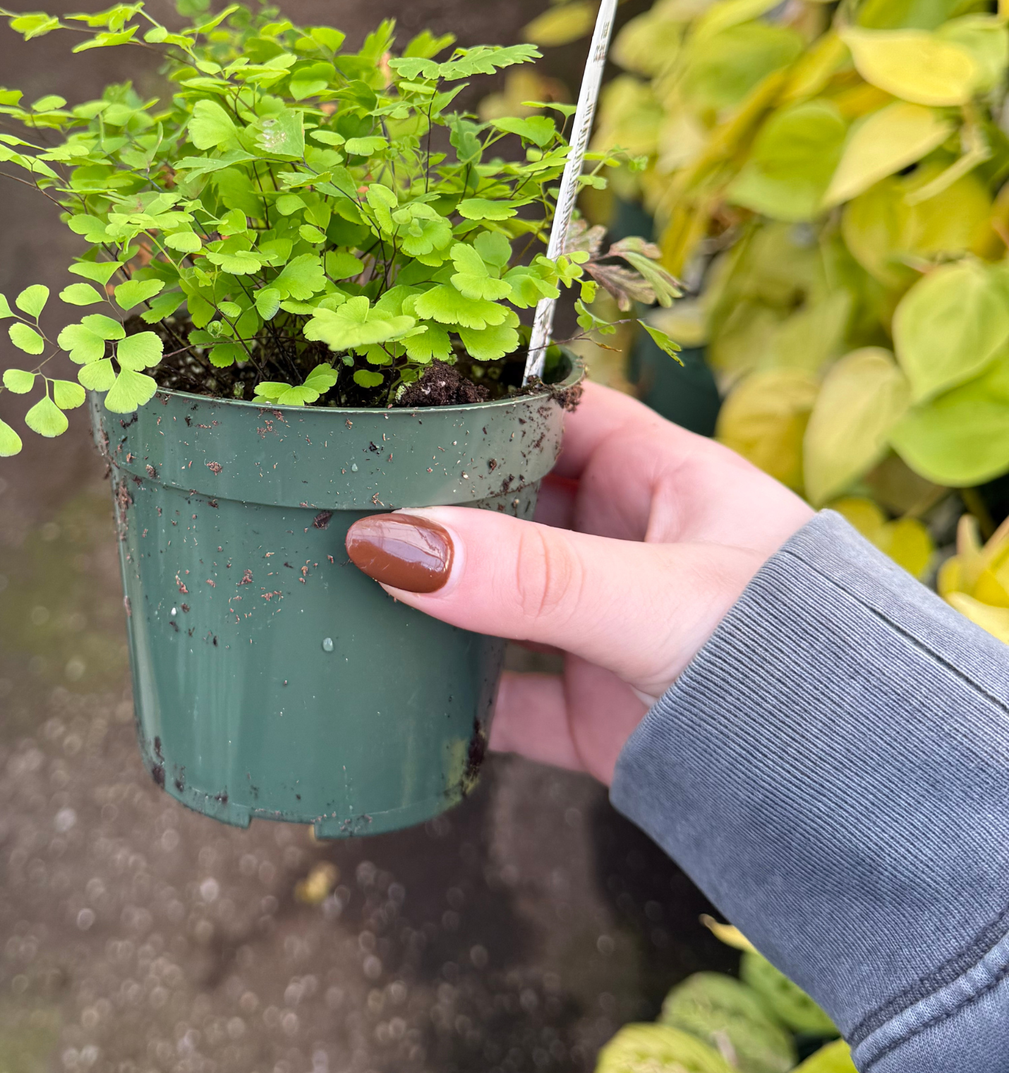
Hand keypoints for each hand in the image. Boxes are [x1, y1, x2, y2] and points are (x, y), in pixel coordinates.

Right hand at [345, 381, 813, 783]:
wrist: (855, 802)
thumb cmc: (793, 661)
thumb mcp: (658, 599)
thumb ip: (531, 575)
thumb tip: (395, 542)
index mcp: (663, 479)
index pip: (555, 411)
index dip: (480, 400)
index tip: (393, 398)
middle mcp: (628, 545)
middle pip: (510, 500)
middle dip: (436, 498)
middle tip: (345, 488)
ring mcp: (603, 627)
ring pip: (496, 595)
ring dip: (436, 594)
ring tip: (345, 575)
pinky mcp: (589, 711)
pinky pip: (499, 694)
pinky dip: (451, 698)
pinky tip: (395, 686)